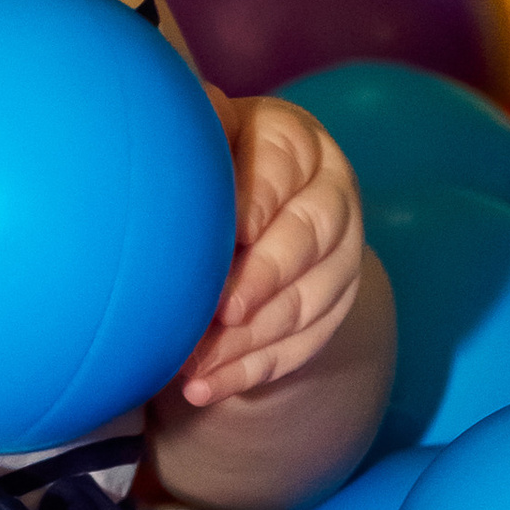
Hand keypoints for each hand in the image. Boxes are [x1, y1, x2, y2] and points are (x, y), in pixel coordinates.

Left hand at [174, 95, 363, 407]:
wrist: (253, 203)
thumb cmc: (213, 161)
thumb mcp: (207, 134)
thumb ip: (196, 128)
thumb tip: (168, 121)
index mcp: (298, 143)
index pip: (285, 168)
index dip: (259, 201)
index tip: (231, 233)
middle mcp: (333, 197)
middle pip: (311, 238)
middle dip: (266, 278)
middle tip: (222, 310)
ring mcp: (341, 258)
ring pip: (308, 302)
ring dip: (252, 338)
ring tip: (196, 364)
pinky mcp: (332, 309)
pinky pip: (300, 347)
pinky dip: (251, 371)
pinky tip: (204, 387)